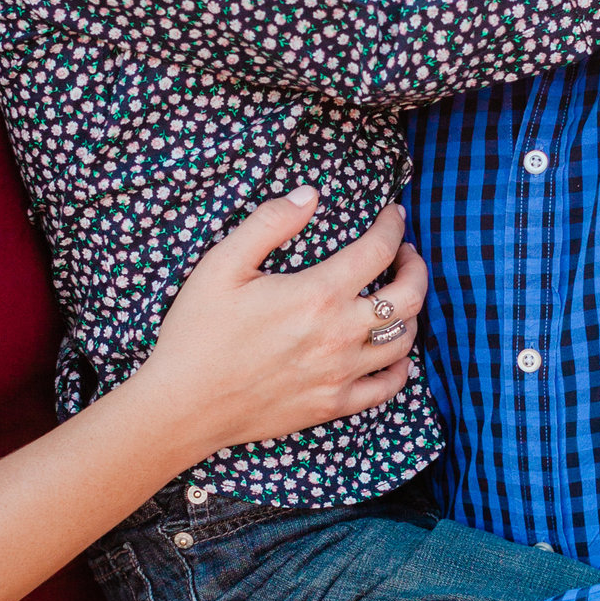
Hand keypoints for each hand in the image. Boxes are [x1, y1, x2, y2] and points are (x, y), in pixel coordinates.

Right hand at [146, 190, 426, 460]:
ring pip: (404, 340)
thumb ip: (269, 223)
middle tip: (407, 254)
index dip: (393, 226)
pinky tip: (393, 355)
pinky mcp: (333, 406)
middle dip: (416, 267)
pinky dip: (400, 368)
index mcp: (317, 294)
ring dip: (411, 313)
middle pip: (408, 297)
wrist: (184, 406)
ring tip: (399, 298)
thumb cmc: (198, 333)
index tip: (393, 215)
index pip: (378, 250)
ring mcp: (340, 374)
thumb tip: (310, 195)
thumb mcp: (222, 265)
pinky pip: (387, 387)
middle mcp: (340, 335)